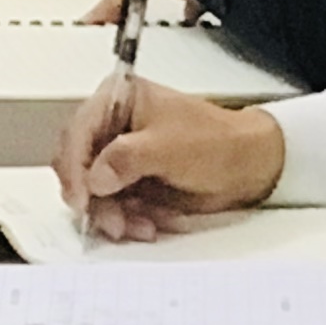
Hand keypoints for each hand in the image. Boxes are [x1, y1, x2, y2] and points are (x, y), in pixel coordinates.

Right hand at [53, 77, 284, 238]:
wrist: (251, 167)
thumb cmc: (219, 142)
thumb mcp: (168, 146)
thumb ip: (125, 158)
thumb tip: (95, 177)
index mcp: (117, 99)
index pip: (76, 133)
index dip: (74, 167)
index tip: (81, 197)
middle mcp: (112, 125)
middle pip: (78, 164)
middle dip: (93, 197)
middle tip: (110, 219)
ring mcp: (118, 155)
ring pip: (91, 190)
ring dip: (111, 213)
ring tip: (136, 226)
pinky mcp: (127, 180)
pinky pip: (110, 204)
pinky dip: (125, 218)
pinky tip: (147, 223)